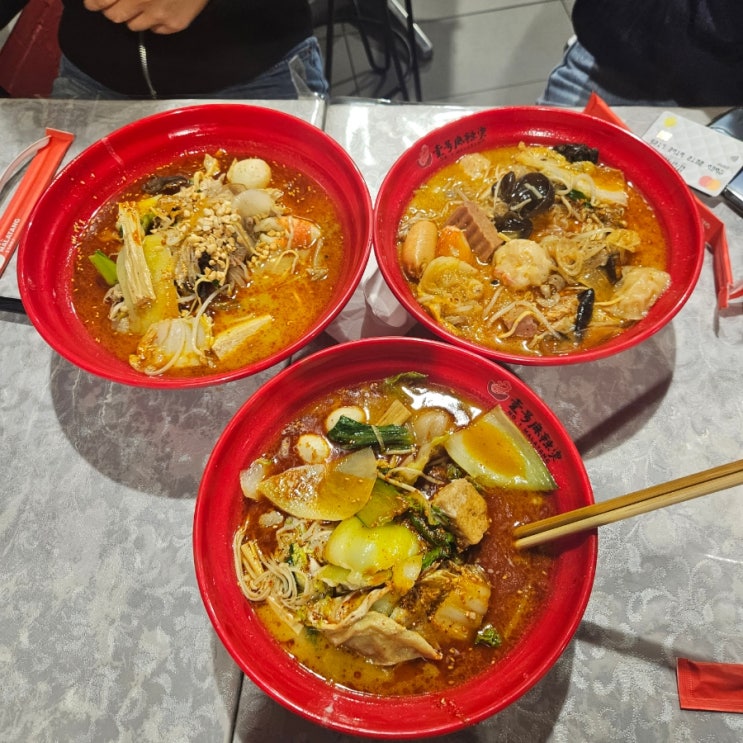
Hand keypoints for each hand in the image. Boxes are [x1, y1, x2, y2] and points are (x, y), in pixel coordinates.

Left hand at [83, 0, 210, 33]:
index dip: (94, 2)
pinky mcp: (175, 24)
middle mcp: (142, 2)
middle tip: (117, 2)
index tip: (94, 2)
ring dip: (133, 16)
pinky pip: (155, 30)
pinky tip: (157, 8)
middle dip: (112, 9)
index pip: (100, 1)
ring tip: (140, 4)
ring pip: (134, 26)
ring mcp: (160, 16)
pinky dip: (153, 22)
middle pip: (114, 17)